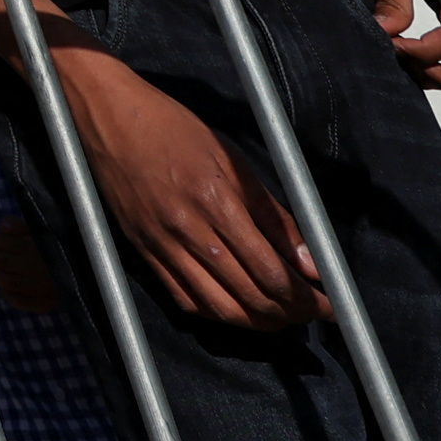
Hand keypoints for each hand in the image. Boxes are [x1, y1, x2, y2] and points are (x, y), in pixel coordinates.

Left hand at [0, 224, 70, 315]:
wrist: (89, 272)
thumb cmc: (63, 247)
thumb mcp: (43, 230)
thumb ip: (21, 226)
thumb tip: (2, 227)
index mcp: (34, 248)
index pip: (2, 243)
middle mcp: (35, 270)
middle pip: (2, 262)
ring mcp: (39, 289)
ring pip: (6, 282)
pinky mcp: (44, 304)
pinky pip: (18, 301)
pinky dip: (6, 294)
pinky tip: (4, 286)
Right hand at [57, 52, 318, 331]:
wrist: (110, 118)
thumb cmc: (176, 129)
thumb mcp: (234, 161)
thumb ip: (275, 216)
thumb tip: (311, 263)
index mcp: (217, 200)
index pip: (272, 271)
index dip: (307, 297)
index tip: (329, 303)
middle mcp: (188, 229)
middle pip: (250, 296)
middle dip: (290, 314)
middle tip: (311, 312)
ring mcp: (162, 245)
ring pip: (220, 309)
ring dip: (259, 322)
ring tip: (281, 316)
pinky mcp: (143, 253)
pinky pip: (186, 301)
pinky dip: (218, 314)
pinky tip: (238, 308)